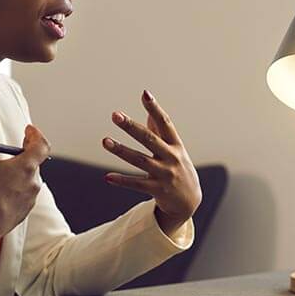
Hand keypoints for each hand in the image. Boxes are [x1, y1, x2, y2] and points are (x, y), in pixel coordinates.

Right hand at [0, 99, 51, 244]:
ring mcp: (29, 200)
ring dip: (16, 174)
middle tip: (5, 152)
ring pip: (27, 181)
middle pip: (32, 163)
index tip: (28, 129)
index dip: (35, 135)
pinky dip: (13, 190)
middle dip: (21, 155)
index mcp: (26, 167)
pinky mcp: (22, 214)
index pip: (41, 145)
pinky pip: (21, 196)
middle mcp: (33, 183)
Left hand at [101, 90, 201, 234]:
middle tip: (115, 115)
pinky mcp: (157, 190)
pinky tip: (107, 177)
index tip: (145, 94)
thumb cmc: (179, 168)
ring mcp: (164, 174)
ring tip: (105, 141)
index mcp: (175, 144)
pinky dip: (122, 181)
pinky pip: (137, 184)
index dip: (155, 108)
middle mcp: (171, 157)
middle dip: (131, 127)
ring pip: (139, 160)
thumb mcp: (175, 149)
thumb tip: (149, 111)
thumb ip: (161, 132)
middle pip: (149, 139)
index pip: (165, 123)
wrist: (189, 201)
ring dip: (121, 150)